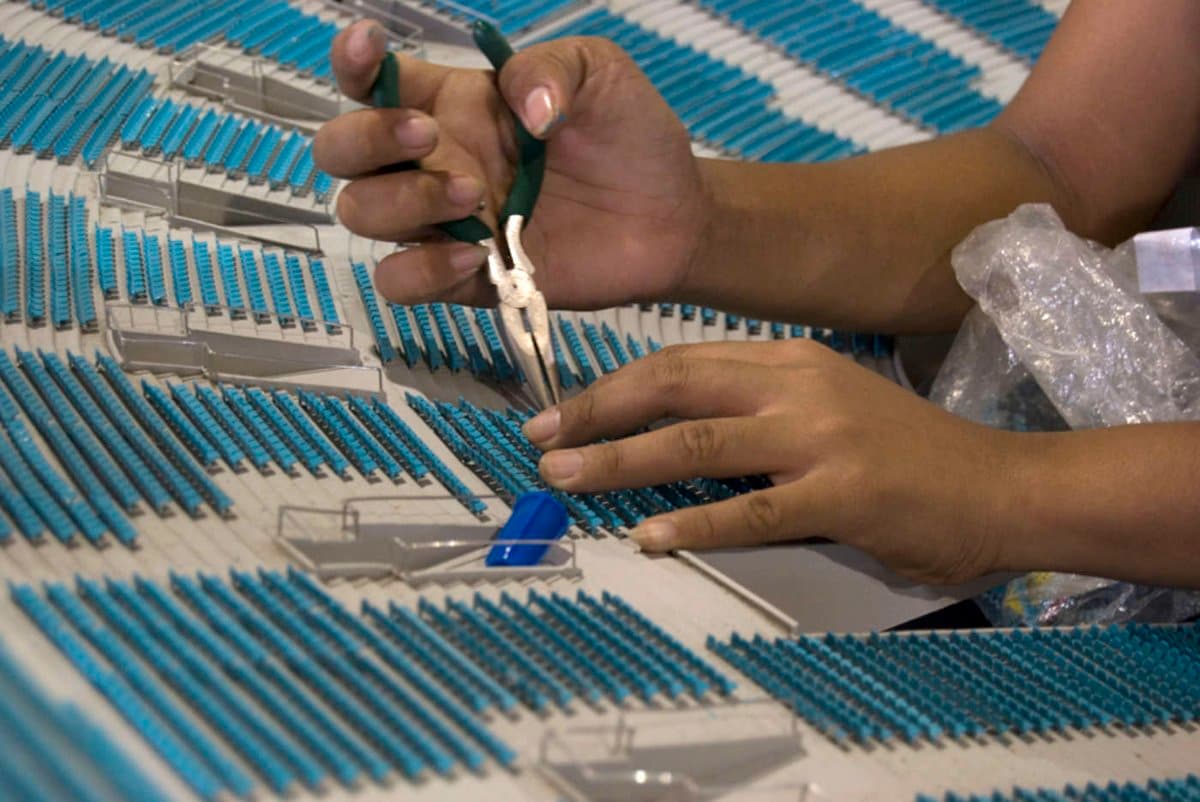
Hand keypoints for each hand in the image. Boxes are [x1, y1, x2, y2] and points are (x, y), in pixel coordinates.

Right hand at [314, 20, 706, 308]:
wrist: (672, 216)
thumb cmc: (630, 138)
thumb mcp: (599, 73)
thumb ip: (550, 69)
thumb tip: (523, 107)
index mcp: (452, 105)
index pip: (371, 81)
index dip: (353, 64)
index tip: (369, 50)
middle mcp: (433, 162)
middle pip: (342, 152)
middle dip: (366, 139)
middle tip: (429, 136)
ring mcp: (443, 224)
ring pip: (361, 213)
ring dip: (401, 202)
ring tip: (475, 196)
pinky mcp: (465, 278)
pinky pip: (401, 281)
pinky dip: (421, 269)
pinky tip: (477, 254)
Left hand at [521, 340, 1025, 584]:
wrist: (1000, 487)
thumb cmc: (908, 452)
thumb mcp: (829, 403)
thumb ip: (759, 407)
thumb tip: (672, 430)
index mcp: (790, 360)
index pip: (681, 360)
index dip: (613, 386)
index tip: (562, 411)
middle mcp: (798, 386)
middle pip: (675, 386)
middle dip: (599, 412)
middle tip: (542, 440)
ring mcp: (820, 439)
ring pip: (699, 441)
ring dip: (625, 459)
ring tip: (569, 477)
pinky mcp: (841, 495)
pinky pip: (752, 511)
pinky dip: (696, 522)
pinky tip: (653, 535)